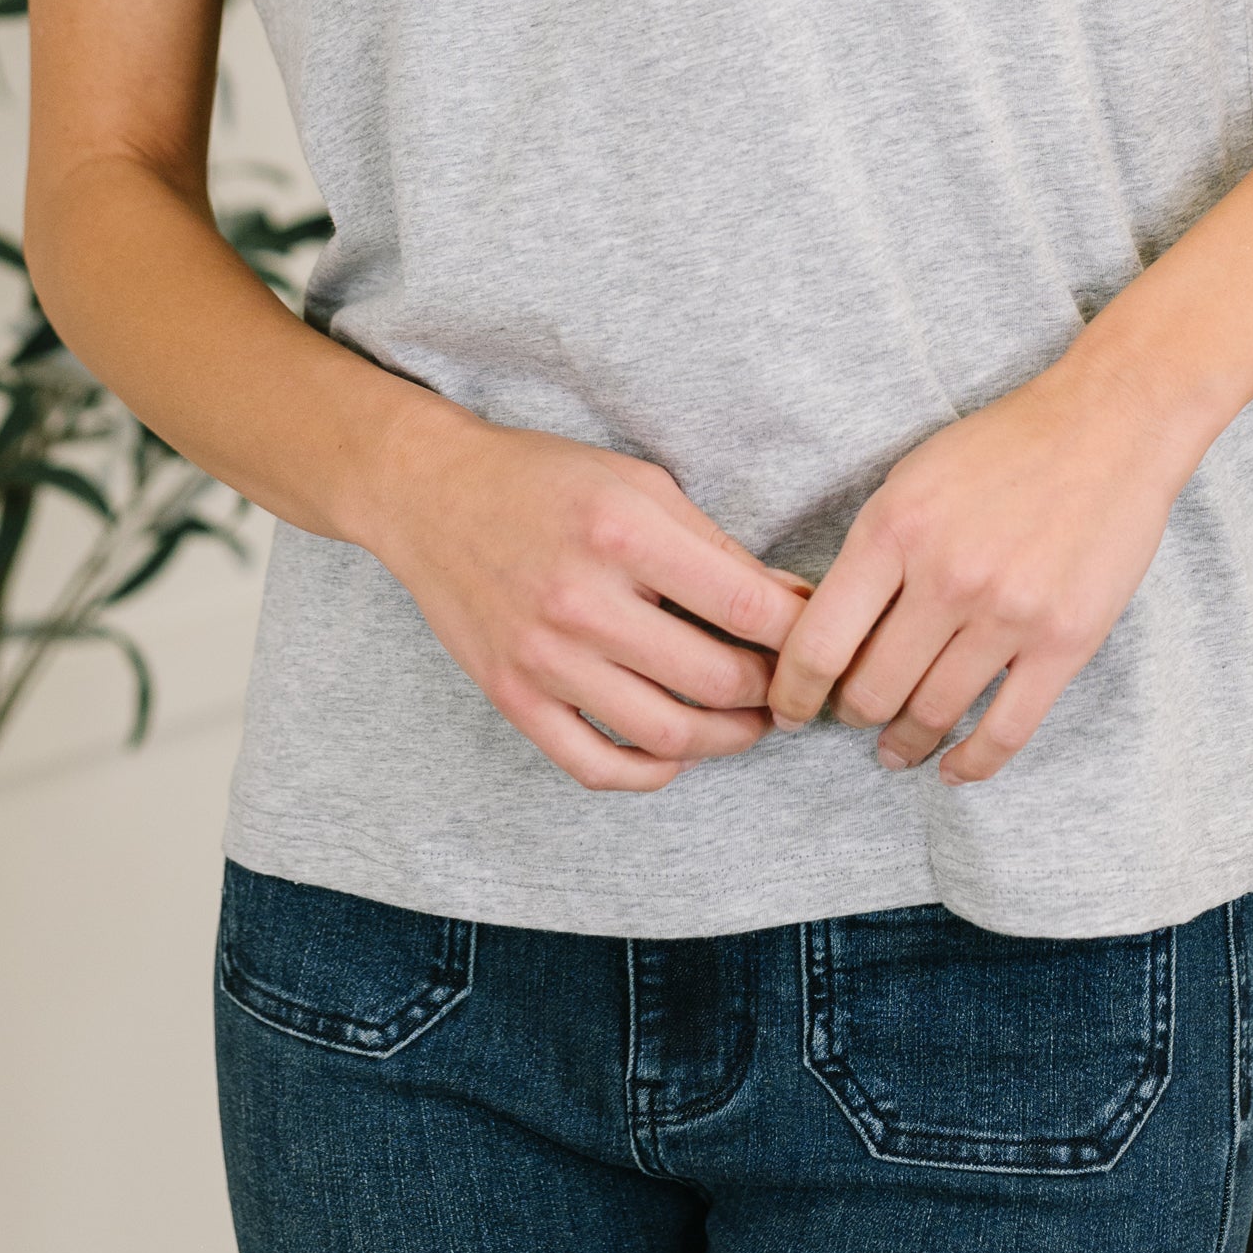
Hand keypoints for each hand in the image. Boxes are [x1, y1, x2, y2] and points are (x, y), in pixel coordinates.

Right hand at [363, 403, 811, 793]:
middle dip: (772, 691)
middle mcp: (582, 600)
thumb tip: (794, 602)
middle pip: (716, 679)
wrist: (430, 495)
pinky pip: (596, 765)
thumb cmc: (544, 480)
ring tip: (748, 722)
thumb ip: (715, 546)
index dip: (802, 632)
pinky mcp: (513, 697)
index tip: (821, 638)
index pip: (746, 606)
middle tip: (789, 686)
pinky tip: (677, 751)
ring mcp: (543, 657)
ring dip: (727, 739)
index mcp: (622, 532)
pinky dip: (651, 772)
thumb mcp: (639, 483)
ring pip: (667, 733)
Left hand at [763, 354, 1186, 783]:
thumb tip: (830, 630)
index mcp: (893, 528)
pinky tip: (953, 768)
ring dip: (904, 743)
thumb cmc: (1002, 447)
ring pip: (933, 713)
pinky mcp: (1065, 641)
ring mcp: (1008, 613)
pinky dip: (972, 763)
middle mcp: (946, 576)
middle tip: (849, 719)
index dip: (793, 690)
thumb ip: (872, 551)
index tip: (788, 708)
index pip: (820, 641)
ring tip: (895, 749)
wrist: (1109, 425)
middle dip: (849, 716)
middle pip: (871, 689)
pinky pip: (1007, 730)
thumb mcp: (912, 479)